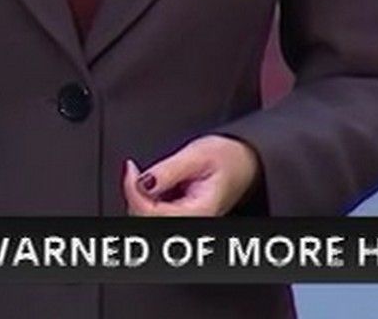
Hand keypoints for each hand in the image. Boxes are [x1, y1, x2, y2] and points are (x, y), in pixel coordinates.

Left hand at [123, 135, 261, 216]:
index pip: (153, 214)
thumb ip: (169, 170)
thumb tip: (141, 182)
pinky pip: (153, 214)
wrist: (246, 162)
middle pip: (146, 219)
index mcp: (198, 211)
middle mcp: (191, 222)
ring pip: (147, 219)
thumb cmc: (229, 158)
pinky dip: (145, 199)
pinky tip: (153, 185)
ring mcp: (185, 222)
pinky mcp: (179, 218)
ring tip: (150, 175)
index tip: (131, 170)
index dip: (134, 192)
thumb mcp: (198, 154)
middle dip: (134, 195)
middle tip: (135, 171)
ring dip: (139, 197)